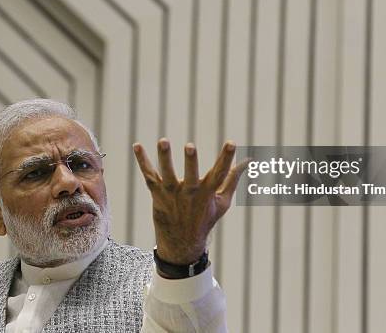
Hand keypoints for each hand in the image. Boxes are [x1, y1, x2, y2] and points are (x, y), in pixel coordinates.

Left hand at [132, 139, 249, 264]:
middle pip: (190, 176)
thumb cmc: (205, 218)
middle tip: (190, 147)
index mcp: (207, 194)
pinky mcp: (157, 193)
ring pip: (167, 174)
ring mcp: (171, 194)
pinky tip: (137, 145)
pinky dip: (142, 161)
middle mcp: (189, 194)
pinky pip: (148, 175)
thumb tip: (248, 160)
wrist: (181, 244)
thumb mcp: (222, 201)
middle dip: (191, 161)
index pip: (220, 174)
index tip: (232, 142)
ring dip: (164, 157)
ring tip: (163, 140)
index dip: (226, 158)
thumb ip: (233, 179)